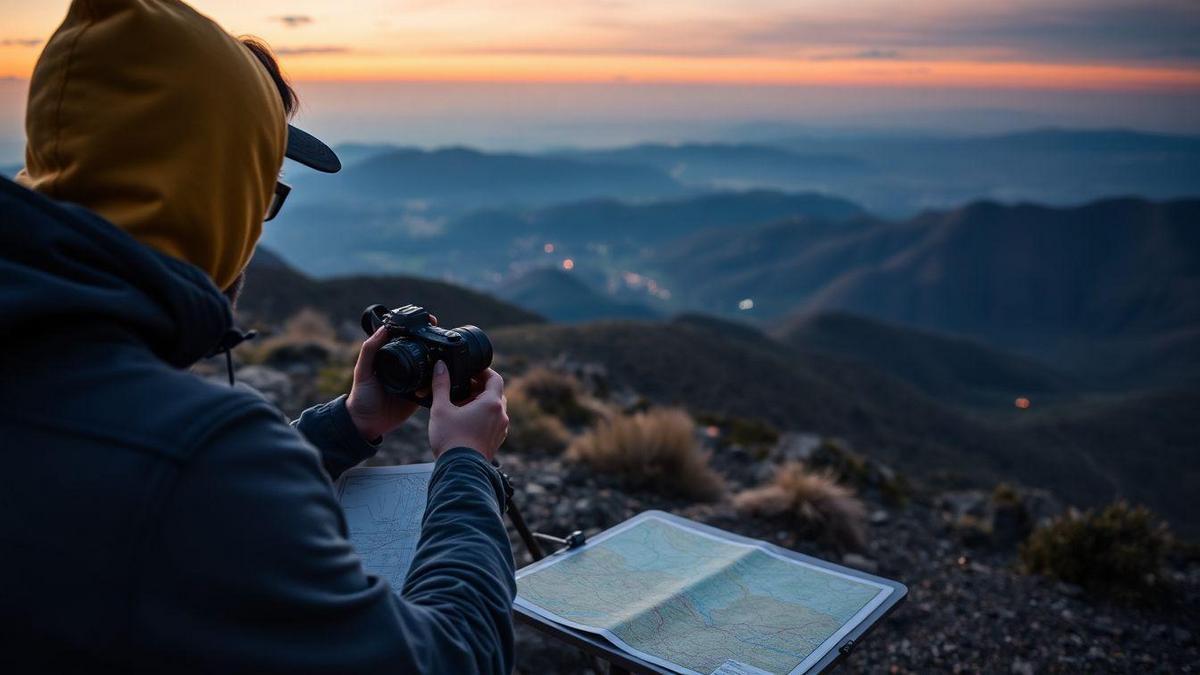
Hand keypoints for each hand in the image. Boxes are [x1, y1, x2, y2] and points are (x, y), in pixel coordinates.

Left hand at [345, 314, 436, 440]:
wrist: (366, 424)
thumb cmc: (361, 396)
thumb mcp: (362, 371)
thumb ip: (370, 350)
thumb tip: (384, 328)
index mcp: (392, 357)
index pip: (408, 338)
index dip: (420, 329)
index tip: (431, 321)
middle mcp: (405, 367)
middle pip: (425, 351)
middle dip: (437, 344)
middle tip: (444, 340)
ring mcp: (414, 381)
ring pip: (433, 368)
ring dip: (441, 365)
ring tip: (444, 363)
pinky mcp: (420, 396)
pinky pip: (434, 388)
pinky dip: (438, 384)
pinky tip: (439, 382)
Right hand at [428, 363, 507, 460]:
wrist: (460, 470)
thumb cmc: (451, 439)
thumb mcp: (441, 408)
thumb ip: (441, 384)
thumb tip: (441, 366)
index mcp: (492, 403)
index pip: (495, 378)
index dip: (483, 371)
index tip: (470, 371)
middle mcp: (501, 415)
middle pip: (495, 393)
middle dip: (480, 388)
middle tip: (462, 387)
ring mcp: (501, 430)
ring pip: (495, 409)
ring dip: (481, 403)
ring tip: (461, 405)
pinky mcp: (496, 441)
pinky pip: (493, 422)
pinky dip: (483, 417)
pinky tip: (465, 421)